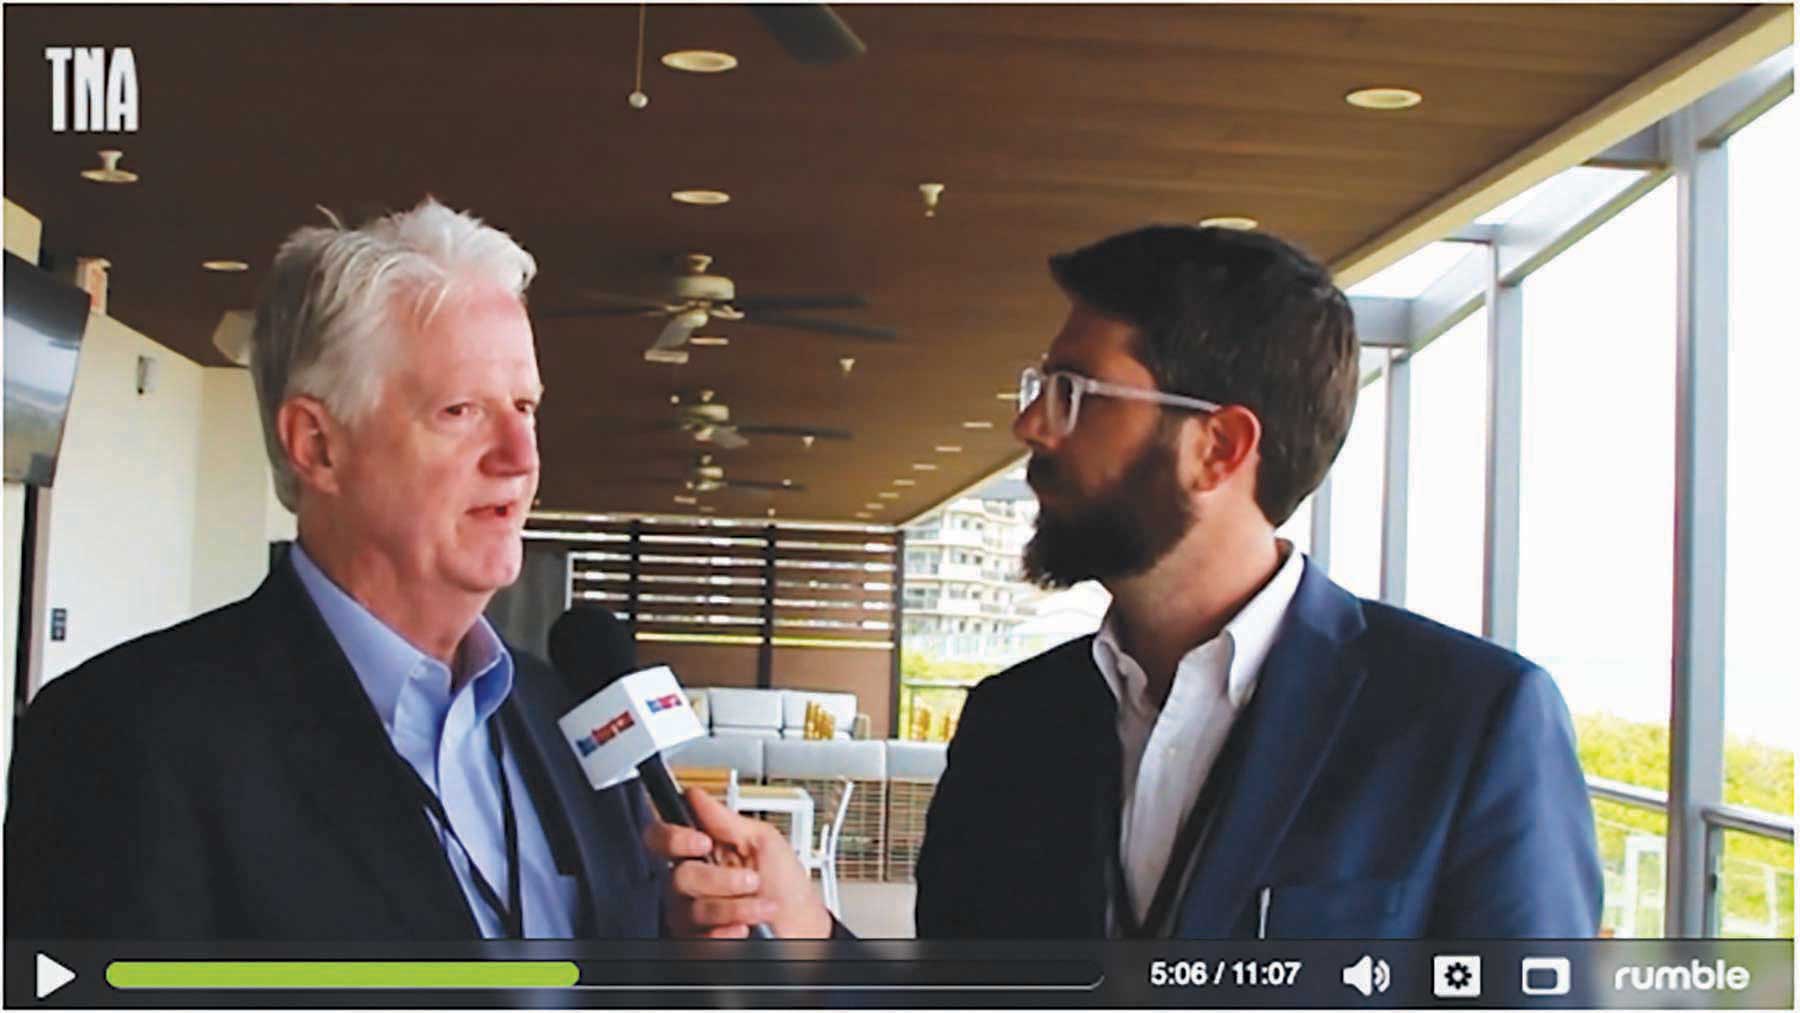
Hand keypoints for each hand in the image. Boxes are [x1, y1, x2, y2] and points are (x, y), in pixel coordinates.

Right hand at [644, 786, 833, 938]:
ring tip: (761, 906)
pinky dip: (725, 933)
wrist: (804, 927)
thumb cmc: (788, 886)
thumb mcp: (765, 842)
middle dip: (720, 880)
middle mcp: (693, 882)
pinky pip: (695, 939)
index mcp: (704, 852)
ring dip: (734, 908)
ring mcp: (693, 914)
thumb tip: (697, 796)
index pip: (662, 838)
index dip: (674, 837)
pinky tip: (743, 929)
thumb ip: (728, 821)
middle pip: (678, 876)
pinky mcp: (698, 942)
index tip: (703, 842)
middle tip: (750, 880)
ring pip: (690, 910)